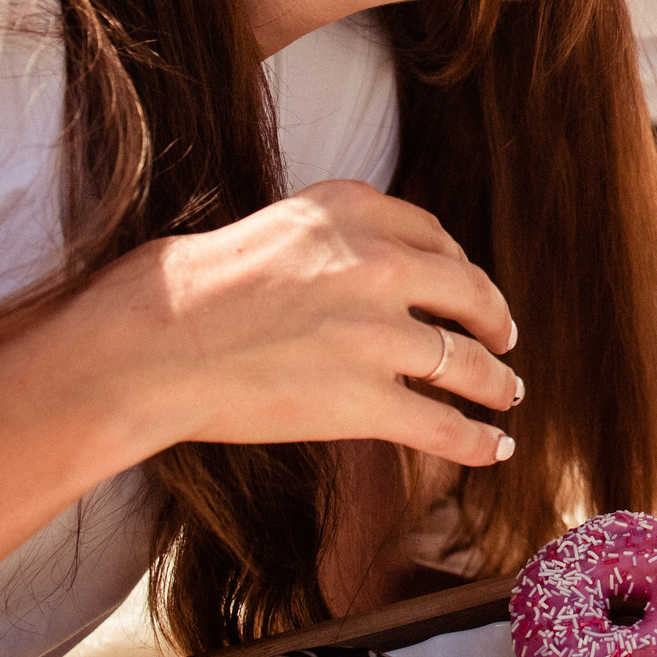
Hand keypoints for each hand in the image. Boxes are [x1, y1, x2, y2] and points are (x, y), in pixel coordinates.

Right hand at [68, 180, 524, 467]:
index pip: (432, 235)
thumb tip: (366, 275)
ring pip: (468, 363)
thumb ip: (330, 244)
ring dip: (497, 383)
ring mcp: (377, 334)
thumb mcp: (273, 228)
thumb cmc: (185, 288)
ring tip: (508, 394)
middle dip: (494, 318)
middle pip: (468, 291)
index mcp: (352, 210)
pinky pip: (444, 424)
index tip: (466, 285)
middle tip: (504, 338)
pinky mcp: (366, 401)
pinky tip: (495, 447)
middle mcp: (378, 263)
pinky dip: (478, 440)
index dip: (459, 266)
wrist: (148, 345)